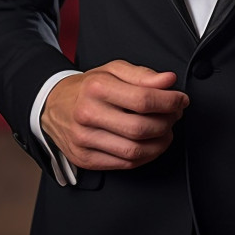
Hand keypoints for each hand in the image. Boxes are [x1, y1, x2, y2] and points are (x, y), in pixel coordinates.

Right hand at [41, 60, 188, 171]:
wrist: (52, 105)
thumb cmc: (88, 87)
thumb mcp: (113, 70)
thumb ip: (142, 74)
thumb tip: (168, 80)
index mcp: (97, 88)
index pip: (143, 99)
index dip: (170, 101)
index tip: (181, 100)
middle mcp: (88, 114)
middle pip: (140, 127)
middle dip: (167, 123)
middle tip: (175, 116)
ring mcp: (85, 140)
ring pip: (134, 150)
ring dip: (160, 143)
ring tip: (166, 131)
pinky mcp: (85, 159)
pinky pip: (124, 164)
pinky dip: (145, 156)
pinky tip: (151, 144)